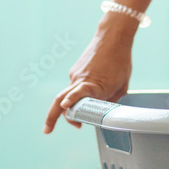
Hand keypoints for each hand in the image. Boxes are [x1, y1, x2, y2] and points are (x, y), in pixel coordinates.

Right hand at [43, 14, 135, 132]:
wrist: (113, 38)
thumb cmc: (120, 60)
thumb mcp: (122, 86)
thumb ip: (111, 101)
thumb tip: (104, 111)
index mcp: (94, 84)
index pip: (77, 95)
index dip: (71, 102)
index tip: (65, 107)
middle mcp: (80, 80)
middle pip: (60, 100)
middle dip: (51, 117)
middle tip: (47, 131)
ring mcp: (75, 75)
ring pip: (66, 95)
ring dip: (68, 109)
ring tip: (77, 122)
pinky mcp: (75, 71)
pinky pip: (74, 86)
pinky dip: (79, 94)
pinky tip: (95, 87)